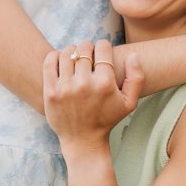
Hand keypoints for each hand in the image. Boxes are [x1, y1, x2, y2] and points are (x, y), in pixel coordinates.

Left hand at [43, 39, 143, 153]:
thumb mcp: (129, 103)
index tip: (101, 51)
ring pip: (66, 53)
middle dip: (87, 47)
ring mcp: (65, 88)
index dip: (103, 45)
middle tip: (88, 54)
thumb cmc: (107, 119)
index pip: (102, 48)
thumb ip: (136, 78)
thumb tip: (132, 55)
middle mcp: (84, 84)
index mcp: (105, 84)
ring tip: (75, 56)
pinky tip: (61, 60)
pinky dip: (55, 56)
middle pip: (84, 49)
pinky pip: (50, 62)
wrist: (83, 140)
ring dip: (71, 50)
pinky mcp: (50, 92)